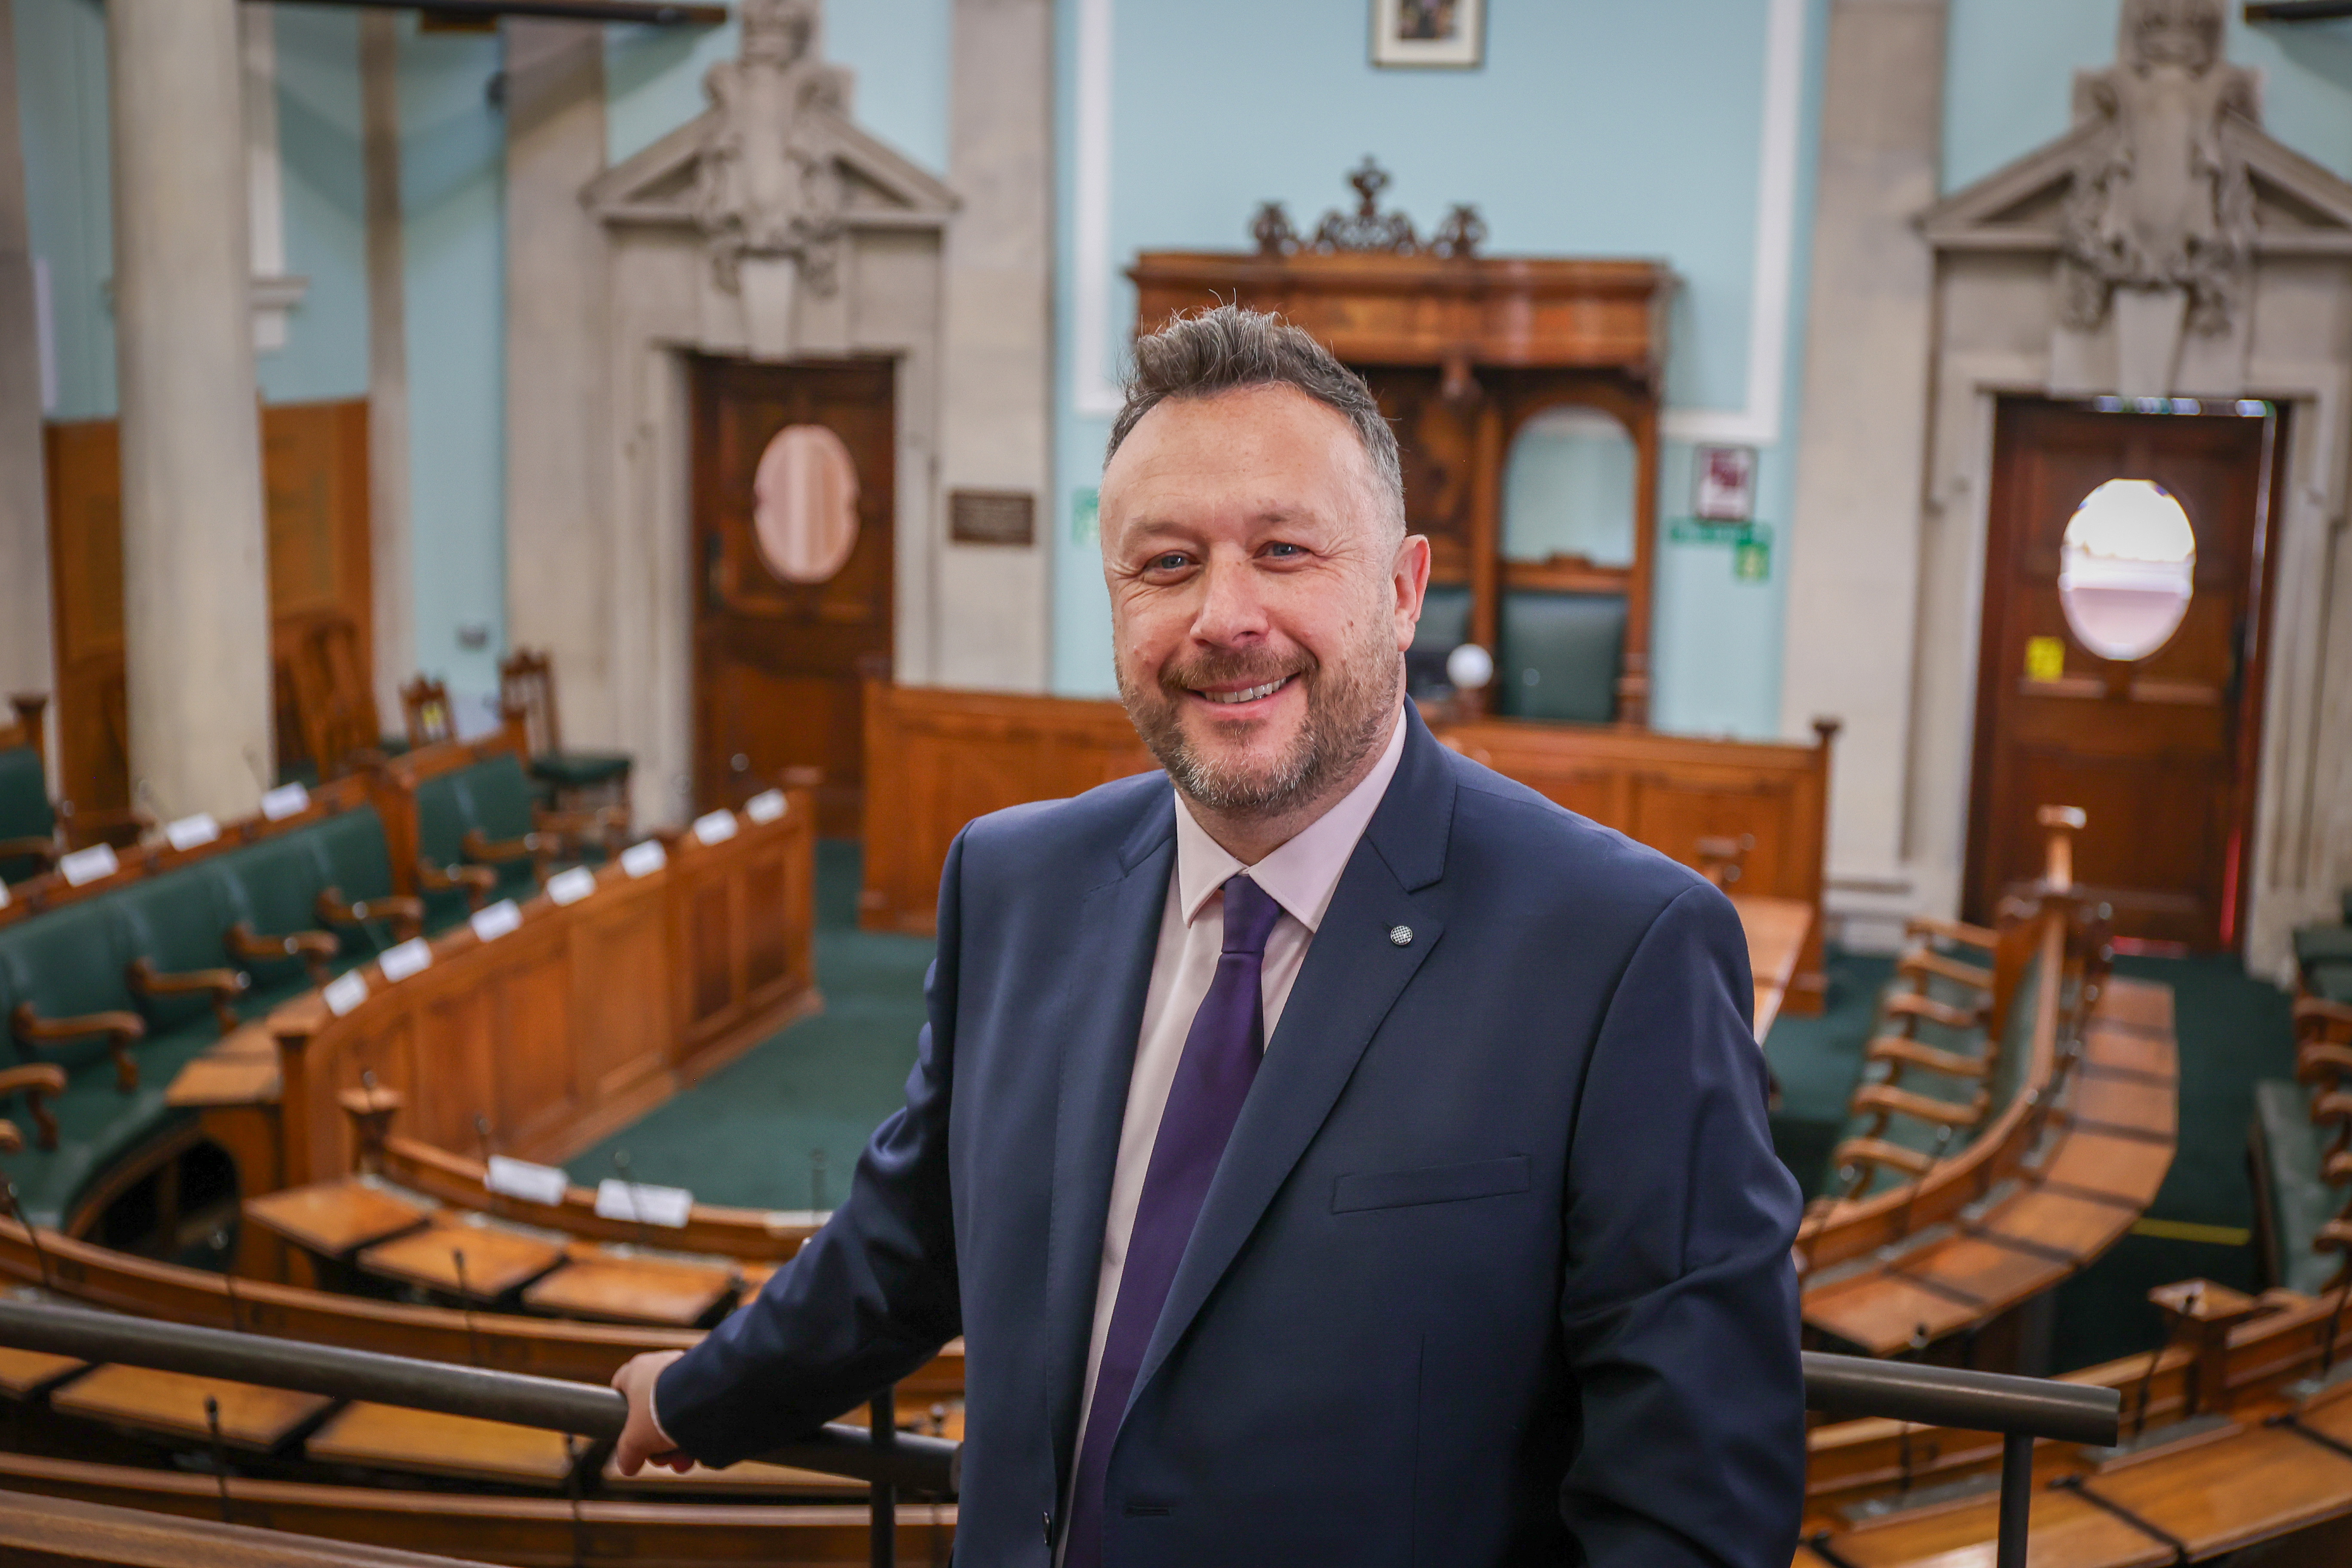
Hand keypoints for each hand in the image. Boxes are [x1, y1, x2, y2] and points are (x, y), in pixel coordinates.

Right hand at [610, 1350, 694, 1474]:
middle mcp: (660, 1365)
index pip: (621, 1386)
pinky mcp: (708, 1379)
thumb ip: (626, 1454)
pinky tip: (697, 1449)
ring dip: (676, 1442)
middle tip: (662, 1460)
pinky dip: (696, 1429)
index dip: (620, 1411)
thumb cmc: (659, 1414)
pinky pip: (696, 1408)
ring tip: (683, 1461)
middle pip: (650, 1411)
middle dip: (655, 1442)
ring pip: (675, 1413)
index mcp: (636, 1370)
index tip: (627, 1432)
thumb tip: (627, 1466)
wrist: (703, 1400)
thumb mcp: (635, 1442)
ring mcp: (685, 1370)